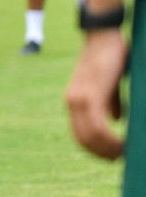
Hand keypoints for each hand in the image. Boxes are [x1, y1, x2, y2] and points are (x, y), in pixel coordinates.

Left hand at [65, 29, 127, 159]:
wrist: (102, 37)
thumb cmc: (109, 58)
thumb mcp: (108, 85)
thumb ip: (110, 102)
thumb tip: (116, 119)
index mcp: (75, 101)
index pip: (80, 134)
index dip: (95, 149)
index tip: (112, 157)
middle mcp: (73, 103)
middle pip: (83, 140)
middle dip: (102, 154)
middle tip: (120, 159)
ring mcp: (79, 99)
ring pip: (90, 136)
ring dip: (108, 149)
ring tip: (124, 153)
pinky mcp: (90, 95)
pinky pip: (98, 127)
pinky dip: (110, 140)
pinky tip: (123, 144)